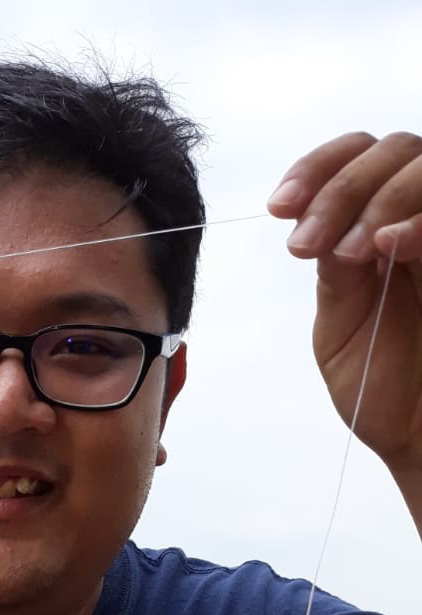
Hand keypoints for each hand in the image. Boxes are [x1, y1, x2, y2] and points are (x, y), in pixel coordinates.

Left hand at [268, 132, 421, 473]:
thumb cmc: (390, 392)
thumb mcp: (343, 328)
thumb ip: (334, 271)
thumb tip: (319, 222)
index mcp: (382, 228)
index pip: (357, 158)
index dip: (317, 169)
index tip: (279, 207)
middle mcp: (421, 220)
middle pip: (395, 150)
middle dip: (342, 188)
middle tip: (308, 243)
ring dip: (383, 197)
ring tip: (355, 251)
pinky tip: (395, 246)